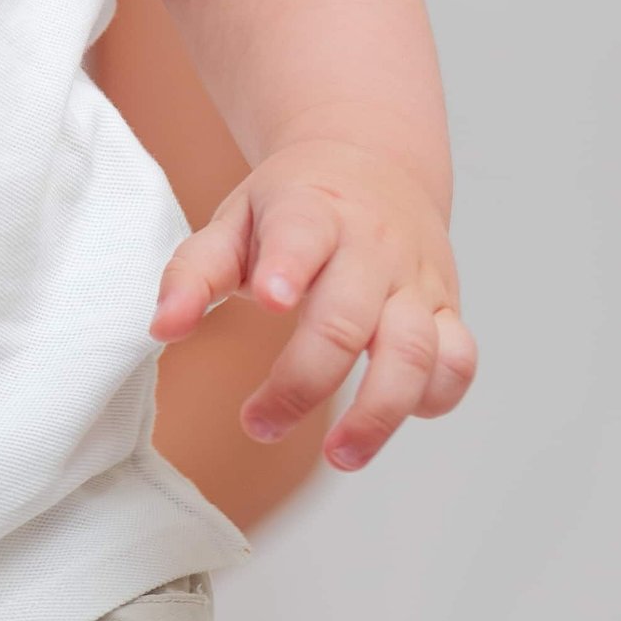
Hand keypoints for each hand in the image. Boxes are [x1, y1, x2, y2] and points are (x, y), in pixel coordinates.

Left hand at [150, 141, 476, 471]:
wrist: (372, 164)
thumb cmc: (291, 206)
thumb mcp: (233, 221)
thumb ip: (195, 273)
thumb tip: (163, 329)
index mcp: (311, 212)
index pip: (304, 233)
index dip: (290, 265)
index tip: (270, 301)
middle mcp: (372, 245)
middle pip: (350, 317)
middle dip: (306, 379)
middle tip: (259, 424)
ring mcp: (414, 279)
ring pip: (417, 349)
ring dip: (381, 411)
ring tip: (340, 455)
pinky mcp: (445, 308)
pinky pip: (457, 360)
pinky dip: (435, 397)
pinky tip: (395, 415)